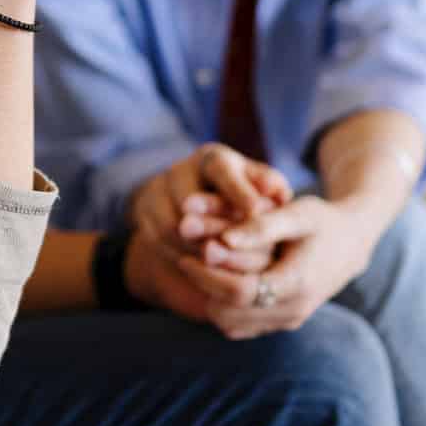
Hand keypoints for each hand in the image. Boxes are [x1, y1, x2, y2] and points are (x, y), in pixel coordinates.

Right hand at [130, 143, 289, 253]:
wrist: (190, 203)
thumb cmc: (239, 194)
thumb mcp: (256, 186)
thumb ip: (268, 188)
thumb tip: (281, 193)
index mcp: (213, 158)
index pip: (222, 171)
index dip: (238, 192)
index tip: (256, 212)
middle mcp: (181, 169)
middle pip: (189, 201)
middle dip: (209, 227)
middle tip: (230, 248)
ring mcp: (158, 190)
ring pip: (172, 226)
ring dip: (195, 249)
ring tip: (219, 264)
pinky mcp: (144, 211)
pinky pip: (157, 238)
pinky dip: (178, 254)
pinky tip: (198, 266)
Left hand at [171, 197, 380, 338]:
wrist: (352, 243)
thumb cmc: (322, 221)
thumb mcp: (297, 212)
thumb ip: (261, 226)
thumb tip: (222, 241)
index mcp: (297, 283)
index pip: (238, 292)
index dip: (206, 276)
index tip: (186, 257)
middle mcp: (294, 310)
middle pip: (230, 314)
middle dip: (204, 288)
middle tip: (188, 260)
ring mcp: (290, 321)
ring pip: (232, 325)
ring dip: (211, 300)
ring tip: (201, 269)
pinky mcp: (284, 324)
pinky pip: (241, 327)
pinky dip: (224, 308)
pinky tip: (219, 280)